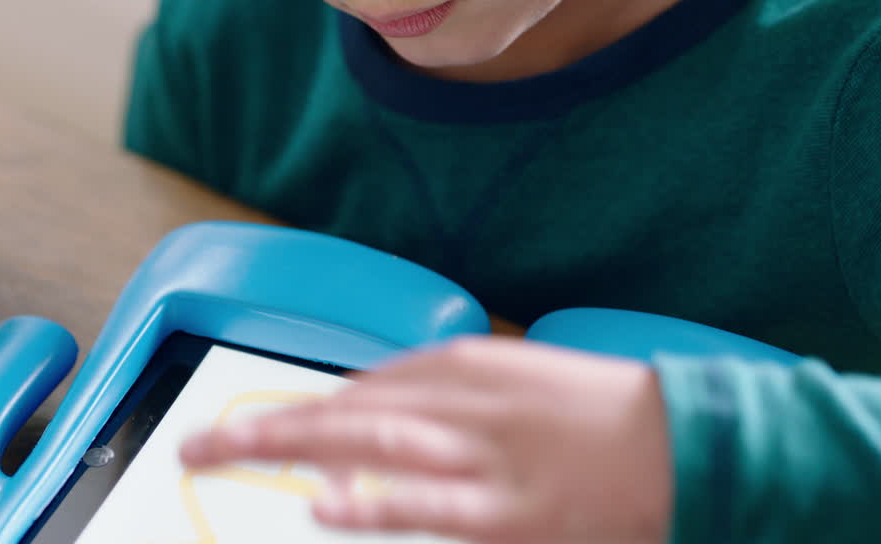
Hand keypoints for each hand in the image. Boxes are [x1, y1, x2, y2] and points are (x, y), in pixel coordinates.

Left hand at [179, 336, 672, 542]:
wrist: (682, 443)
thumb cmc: (595, 413)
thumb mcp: (515, 379)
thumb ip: (444, 393)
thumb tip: (374, 412)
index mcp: (465, 366)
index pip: (360, 387)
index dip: (297, 411)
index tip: (252, 430)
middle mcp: (463, 401)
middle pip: (343, 407)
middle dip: (264, 425)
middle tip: (199, 443)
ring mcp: (482, 458)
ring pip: (367, 444)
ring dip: (290, 449)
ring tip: (228, 458)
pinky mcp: (507, 515)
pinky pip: (425, 508)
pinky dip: (370, 502)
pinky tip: (322, 502)